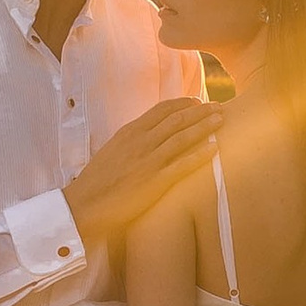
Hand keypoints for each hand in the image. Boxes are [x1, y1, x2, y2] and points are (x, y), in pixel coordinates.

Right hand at [64, 101, 220, 245]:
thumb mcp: (113, 151)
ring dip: (205, 126)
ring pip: (183, 136)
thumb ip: (131, 141)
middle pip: (177, 118)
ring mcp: (149, 160)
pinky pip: (183, 164)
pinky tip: (215, 148)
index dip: (183, 103)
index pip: (161, 109)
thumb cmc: (97, 182)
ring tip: (222, 120)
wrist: (84, 204)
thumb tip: (145, 136)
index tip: (197, 101)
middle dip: (201, 110)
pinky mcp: (155, 181)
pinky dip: (201, 154)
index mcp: (130, 132)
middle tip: (219, 106)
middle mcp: (141, 141)